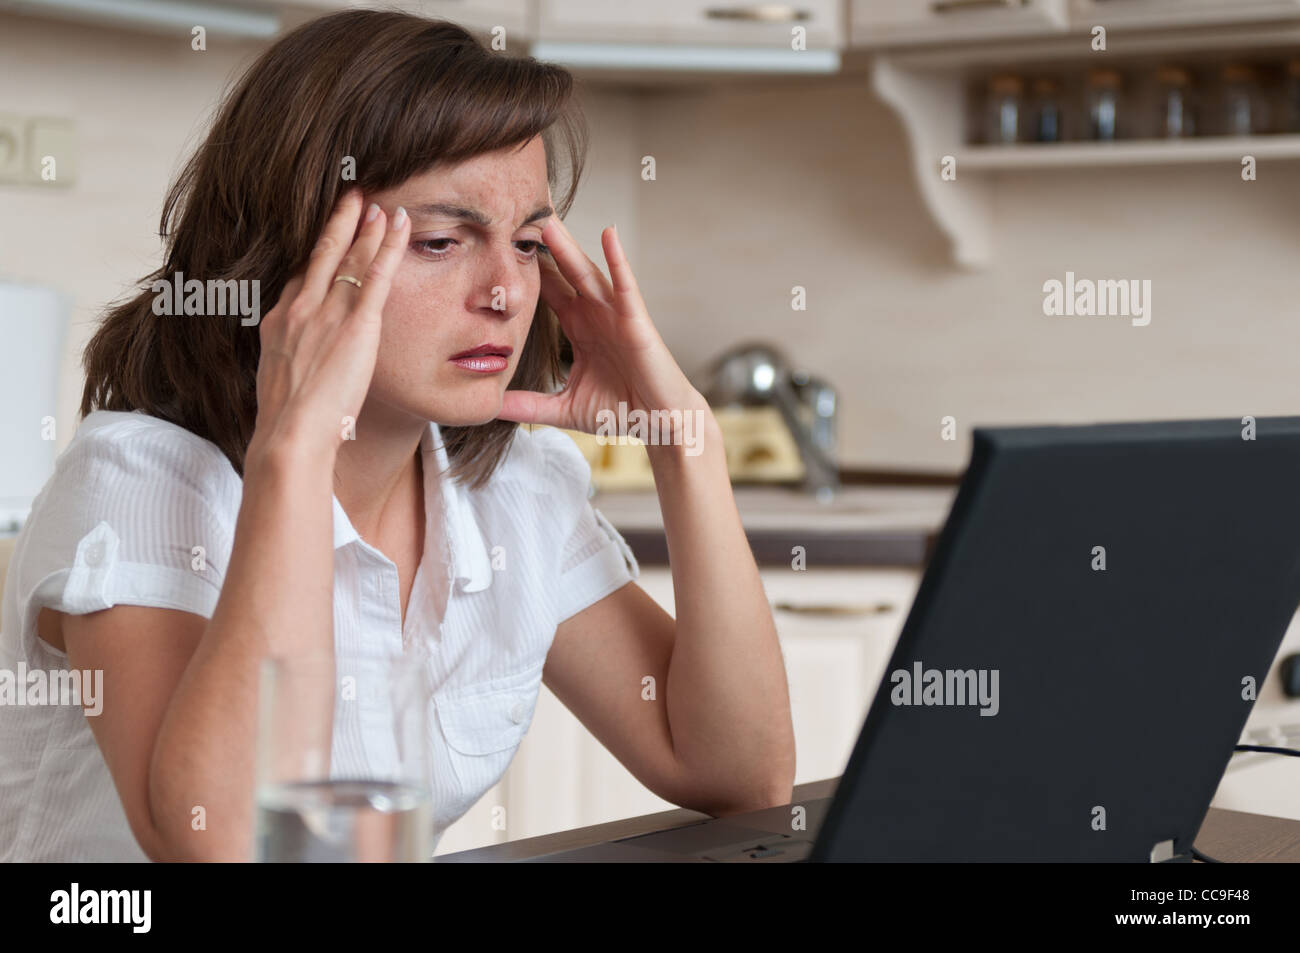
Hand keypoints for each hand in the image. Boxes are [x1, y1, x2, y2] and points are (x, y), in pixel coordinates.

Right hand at [247, 190, 409, 461]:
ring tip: (380, 203)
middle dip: (340, 222)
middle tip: (353, 195)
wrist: (290, 433)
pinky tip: (399, 224)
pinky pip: (376, 273)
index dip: (318, 251)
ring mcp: (327, 311)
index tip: (330, 232)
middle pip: (322, 253)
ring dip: (368, 227)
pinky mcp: (356, 323)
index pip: (302, 275)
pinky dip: (388, 245)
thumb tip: (301, 366)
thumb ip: (293, 361)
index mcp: (280, 321)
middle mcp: (300, 307)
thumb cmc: (288, 423)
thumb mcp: (281, 381)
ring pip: (351, 257)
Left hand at [497, 217, 704, 437]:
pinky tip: (608, 234)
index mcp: (577, 327)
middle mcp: (594, 313)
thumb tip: (491, 409)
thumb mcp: (564, 408)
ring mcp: (616, 313)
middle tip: (515, 213)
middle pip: (561, 271)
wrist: (661, 423)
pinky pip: (626, 285)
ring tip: (547, 218)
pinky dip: (618, 259)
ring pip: (587, 272)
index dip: (523, 268)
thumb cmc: (621, 411)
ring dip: (568, 246)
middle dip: (541, 244)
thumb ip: (528, 406)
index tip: (493, 244)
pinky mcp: (636, 321)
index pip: (545, 290)